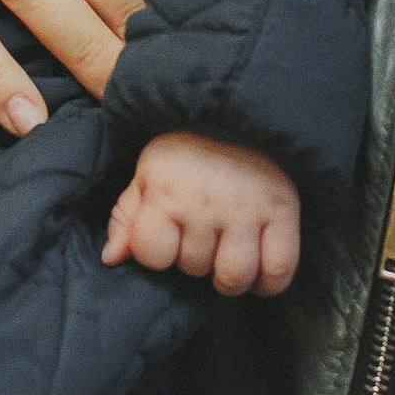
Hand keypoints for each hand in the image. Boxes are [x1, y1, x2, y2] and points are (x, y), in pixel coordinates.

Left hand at [103, 131, 300, 295]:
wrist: (239, 112)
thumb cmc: (187, 151)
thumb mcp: (148, 174)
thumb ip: (126, 218)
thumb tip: (112, 258)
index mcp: (166, 189)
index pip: (152, 254)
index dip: (157, 253)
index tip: (167, 236)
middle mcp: (206, 200)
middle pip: (194, 267)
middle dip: (194, 259)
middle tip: (202, 234)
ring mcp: (247, 207)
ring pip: (234, 276)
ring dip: (228, 276)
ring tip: (227, 256)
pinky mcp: (283, 210)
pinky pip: (279, 269)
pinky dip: (268, 282)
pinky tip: (257, 271)